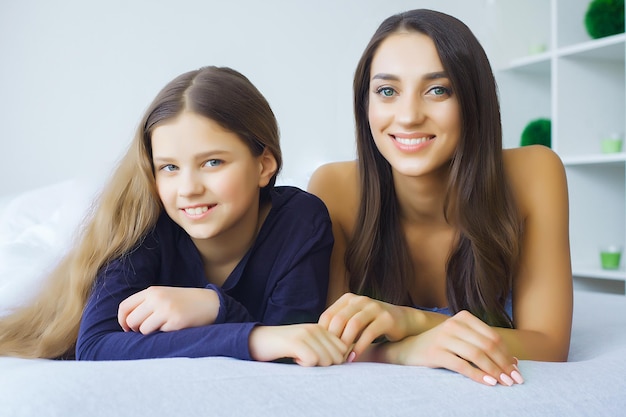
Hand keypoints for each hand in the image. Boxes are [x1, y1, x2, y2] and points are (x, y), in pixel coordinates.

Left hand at [118, 286, 219, 333]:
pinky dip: (163, 334)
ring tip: (162, 327)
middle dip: (136, 329)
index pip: (125, 306)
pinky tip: (173, 327)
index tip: (128, 328)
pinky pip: (158, 334)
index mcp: (152, 291)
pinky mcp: (175, 321)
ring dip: (150, 332)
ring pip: (143, 329)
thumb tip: (126, 323)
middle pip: (131, 320)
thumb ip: (145, 304)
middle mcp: (157, 298)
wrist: (210, 303)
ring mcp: (166, 309)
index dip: (122, 320)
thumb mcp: (163, 295)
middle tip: (148, 329)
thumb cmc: (184, 302)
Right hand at [248, 323, 349, 366]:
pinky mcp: (296, 341)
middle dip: (324, 365)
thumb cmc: (284, 347)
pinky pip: (312, 361)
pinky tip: (293, 357)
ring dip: (313, 365)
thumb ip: (324, 349)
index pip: (343, 349)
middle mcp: (316, 328)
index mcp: (321, 328)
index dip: (332, 360)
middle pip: (337, 357)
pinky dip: (303, 365)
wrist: (257, 340)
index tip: (315, 358)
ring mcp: (306, 334)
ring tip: (298, 356)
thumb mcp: (307, 344)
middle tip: (306, 358)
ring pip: (326, 360)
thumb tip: (345, 360)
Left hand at [319, 293, 419, 357]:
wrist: (403, 321)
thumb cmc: (372, 324)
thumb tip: (315, 341)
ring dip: (346, 343)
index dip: (323, 333)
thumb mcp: (354, 319)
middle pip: (340, 319)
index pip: (328, 315)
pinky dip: (359, 346)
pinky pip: (369, 333)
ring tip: (342, 358)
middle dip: (333, 339)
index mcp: (348, 299)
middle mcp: (361, 300)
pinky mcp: (386, 318)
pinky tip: (354, 357)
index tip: (321, 349)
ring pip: (354, 324)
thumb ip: (339, 325)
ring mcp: (374, 307)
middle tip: (330, 355)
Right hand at [382, 310, 523, 385]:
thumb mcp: (461, 339)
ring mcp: (444, 337)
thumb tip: (514, 361)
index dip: (507, 354)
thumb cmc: (440, 346)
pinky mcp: (436, 352)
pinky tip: (488, 383)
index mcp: (463, 318)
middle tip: (514, 380)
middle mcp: (454, 324)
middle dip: (504, 364)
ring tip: (504, 383)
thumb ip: (483, 346)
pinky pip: (462, 365)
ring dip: (494, 371)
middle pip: (487, 345)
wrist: (408, 349)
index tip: (516, 370)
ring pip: (477, 355)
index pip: (492, 337)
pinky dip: (478, 375)